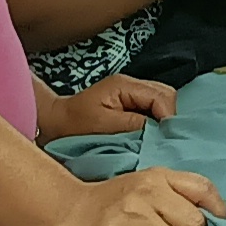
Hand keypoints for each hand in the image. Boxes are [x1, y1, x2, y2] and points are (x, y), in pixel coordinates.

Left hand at [38, 75, 177, 140]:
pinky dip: (156, 122)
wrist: (56, 124)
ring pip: (162, 101)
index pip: (161, 96)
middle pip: (166, 95)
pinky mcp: (131, 103)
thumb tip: (160, 131)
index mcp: (125, 85)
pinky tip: (151, 136)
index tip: (168, 140)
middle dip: (169, 117)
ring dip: (163, 120)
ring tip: (158, 139)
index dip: (169, 118)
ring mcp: (132, 92)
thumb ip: (134, 125)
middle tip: (164, 140)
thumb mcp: (104, 126)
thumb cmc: (75, 126)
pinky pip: (153, 109)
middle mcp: (132, 84)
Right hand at [45, 168, 225, 225]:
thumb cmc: (113, 201)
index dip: (219, 210)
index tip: (219, 224)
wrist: (69, 212)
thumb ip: (179, 193)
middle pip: (195, 224)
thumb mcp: (146, 184)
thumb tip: (217, 216)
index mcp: (157, 176)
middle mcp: (146, 193)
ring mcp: (132, 218)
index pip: (203, 189)